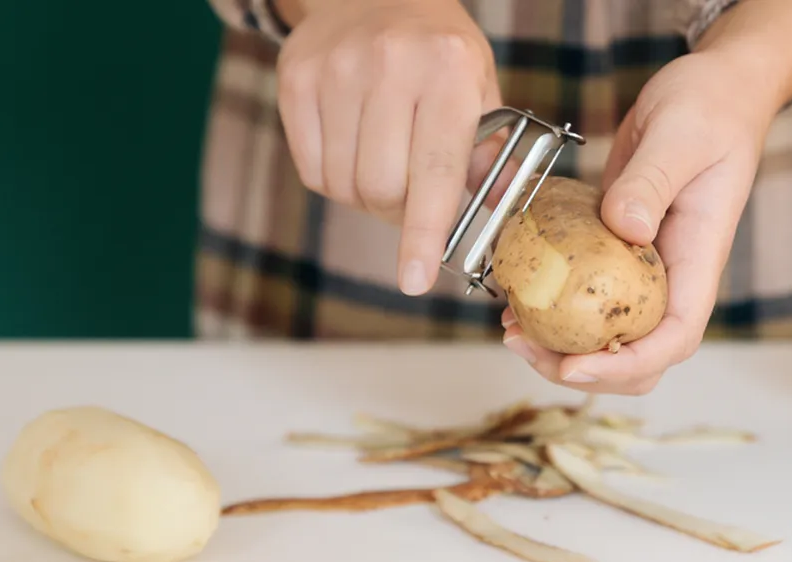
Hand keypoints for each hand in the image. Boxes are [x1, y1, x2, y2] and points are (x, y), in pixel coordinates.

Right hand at [274, 0, 500, 294]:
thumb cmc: (439, 52)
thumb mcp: (479, 88)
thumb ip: (487, 154)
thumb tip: (496, 217)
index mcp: (448, 71)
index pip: (434, 173)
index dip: (423, 234)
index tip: (415, 280)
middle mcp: (389, 66)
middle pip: (382, 189)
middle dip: (399, 214)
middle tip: (413, 199)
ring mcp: (335, 70)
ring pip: (343, 185)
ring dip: (366, 197)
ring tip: (386, 163)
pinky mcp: (295, 79)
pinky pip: (311, 169)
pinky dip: (334, 179)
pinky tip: (354, 148)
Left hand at [500, 50, 775, 394]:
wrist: (715, 88)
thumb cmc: (710, 108)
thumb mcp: (681, 137)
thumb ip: (652, 182)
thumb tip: (623, 229)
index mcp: (698, 259)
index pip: (674, 338)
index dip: (626, 365)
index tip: (574, 364)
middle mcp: (673, 275)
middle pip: (639, 356)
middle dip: (582, 369)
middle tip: (523, 343)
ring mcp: (643, 267)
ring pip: (609, 335)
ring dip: (560, 346)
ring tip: (510, 330)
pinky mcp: (615, 248)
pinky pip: (587, 297)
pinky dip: (553, 307)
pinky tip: (515, 294)